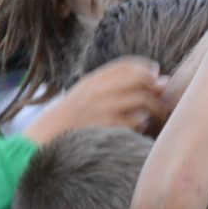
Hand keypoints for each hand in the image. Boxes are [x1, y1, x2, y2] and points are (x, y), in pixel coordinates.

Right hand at [24, 55, 163, 138]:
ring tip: (157, 117)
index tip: (156, 76)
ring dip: (156, 109)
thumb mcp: (85, 96)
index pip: (127, 65)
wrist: (44, 142)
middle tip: (163, 101)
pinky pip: (136, 122)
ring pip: (143, 100)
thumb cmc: (70, 121)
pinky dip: (142, 125)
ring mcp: (102, 108)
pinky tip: (140, 129)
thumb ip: (115, 87)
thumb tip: (161, 80)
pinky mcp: (106, 128)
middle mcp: (98, 90)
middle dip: (157, 90)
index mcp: (91, 81)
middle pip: (141, 81)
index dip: (146, 69)